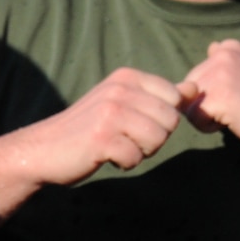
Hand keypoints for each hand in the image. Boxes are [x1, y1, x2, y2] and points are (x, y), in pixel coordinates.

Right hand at [7, 67, 184, 186]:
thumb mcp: (124, 103)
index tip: (137, 123)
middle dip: (155, 138)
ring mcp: (110, 112)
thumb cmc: (88, 128)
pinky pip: (135, 157)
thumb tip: (194, 88)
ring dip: (141, 152)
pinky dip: (124, 163)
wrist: (45, 149)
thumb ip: (159, 95)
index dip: (162, 119)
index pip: (175, 98)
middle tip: (126, 139)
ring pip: (157, 139)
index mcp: (127, 77)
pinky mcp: (102, 138)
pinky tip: (106, 156)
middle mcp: (120, 89)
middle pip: (170, 120)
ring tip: (117, 147)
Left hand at [177, 39, 239, 157]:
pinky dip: (210, 127)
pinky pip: (195, 118)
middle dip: (206, 105)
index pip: (197, 76)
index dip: (212, 94)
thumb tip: (211, 47)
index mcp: (229, 47)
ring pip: (189, 105)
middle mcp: (222, 54)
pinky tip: (236, 121)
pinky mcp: (219, 95)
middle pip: (188, 89)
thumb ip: (228, 64)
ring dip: (208, 117)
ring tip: (238, 114)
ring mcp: (219, 73)